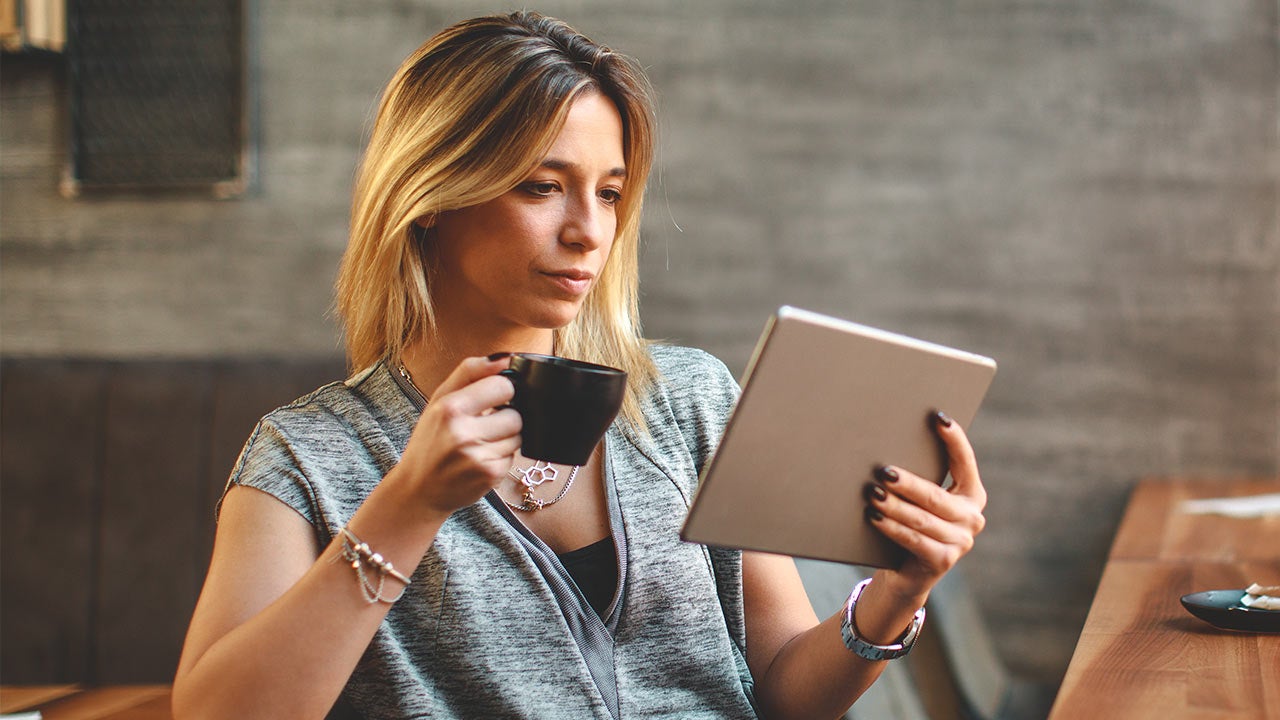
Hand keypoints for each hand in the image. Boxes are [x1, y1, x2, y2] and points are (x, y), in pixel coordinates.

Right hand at [392, 356, 521, 520]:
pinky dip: (501, 457)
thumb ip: (470, 372)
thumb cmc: (430, 440)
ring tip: (480, 443)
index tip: (493, 398)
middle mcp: (463, 433)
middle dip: (505, 418)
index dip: (502, 391)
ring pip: (518, 436)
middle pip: (516, 415)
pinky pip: (513, 457)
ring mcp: (478, 457)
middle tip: (484, 425)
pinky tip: (480, 459)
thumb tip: (505, 357)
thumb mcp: (439, 400)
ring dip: (505, 439)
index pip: (504, 386)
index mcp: (450, 408)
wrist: (419, 489)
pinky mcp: (490, 476)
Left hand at [865, 411, 986, 595]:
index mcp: (972, 494)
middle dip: (907, 483)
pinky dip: (891, 528)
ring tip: (872, 493)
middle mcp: (972, 517)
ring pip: (921, 519)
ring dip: (894, 506)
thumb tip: (888, 444)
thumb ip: (919, 477)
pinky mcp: (944, 561)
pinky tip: (874, 516)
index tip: (938, 418)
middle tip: (883, 471)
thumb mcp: (919, 499)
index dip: (954, 440)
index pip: (965, 462)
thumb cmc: (910, 523)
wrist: (908, 572)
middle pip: (935, 496)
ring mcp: (961, 541)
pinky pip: (913, 540)